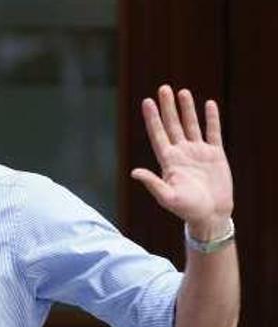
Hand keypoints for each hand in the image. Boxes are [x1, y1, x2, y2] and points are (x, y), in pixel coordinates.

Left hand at [133, 85, 233, 238]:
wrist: (211, 215)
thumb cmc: (187, 209)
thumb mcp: (167, 197)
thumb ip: (152, 183)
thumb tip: (133, 172)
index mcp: (168, 161)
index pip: (158, 134)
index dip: (152, 118)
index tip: (147, 102)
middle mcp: (181, 153)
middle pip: (172, 125)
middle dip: (168, 107)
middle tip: (163, 88)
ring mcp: (198, 152)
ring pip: (191, 125)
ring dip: (187, 109)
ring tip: (182, 92)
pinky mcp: (215, 155)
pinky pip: (213, 132)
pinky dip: (211, 119)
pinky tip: (208, 104)